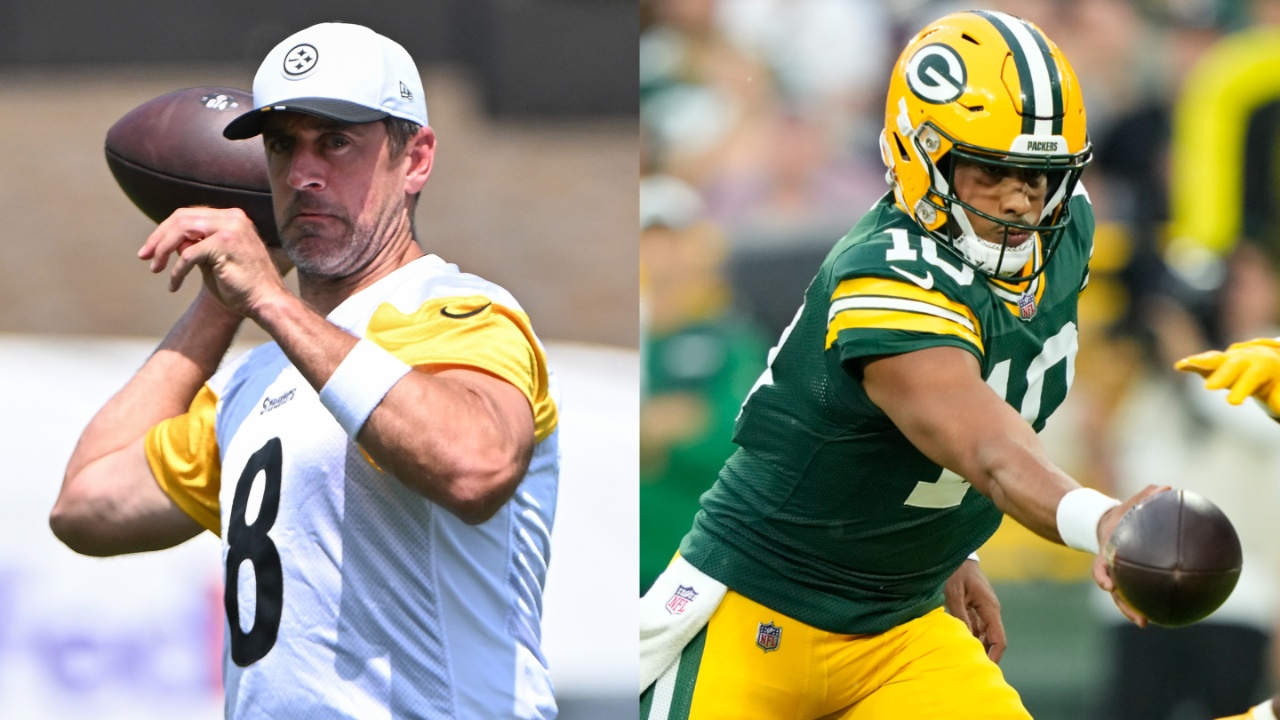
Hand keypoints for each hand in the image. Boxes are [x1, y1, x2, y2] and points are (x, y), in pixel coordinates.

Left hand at [138, 207, 289, 317]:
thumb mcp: (214, 261)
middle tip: (144, 257)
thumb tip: (172, 242)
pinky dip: (177, 271)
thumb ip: (196, 246)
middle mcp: (233, 218)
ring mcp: (230, 229)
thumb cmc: (242, 287)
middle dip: (158, 238)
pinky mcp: (225, 245)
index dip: (165, 231)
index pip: (189, 216)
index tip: (150, 250)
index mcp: (232, 218)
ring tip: (155, 268)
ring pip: (181, 231)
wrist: (266, 303)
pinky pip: (188, 255)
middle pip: (181, 219)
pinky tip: (174, 285)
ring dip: (162, 250)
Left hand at [944, 558, 1006, 661]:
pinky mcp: (976, 607)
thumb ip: (960, 616)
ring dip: (977, 645)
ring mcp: (984, 609)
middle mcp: (991, 610)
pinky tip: (960, 643)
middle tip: (970, 667)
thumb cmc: (955, 572)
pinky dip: (971, 636)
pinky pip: (977, 627)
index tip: (985, 668)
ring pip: (985, 634)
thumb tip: (966, 638)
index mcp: (990, 608)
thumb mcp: (954, 594)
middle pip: (993, 639)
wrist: (957, 555)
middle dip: (985, 653)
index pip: (999, 639)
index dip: (994, 655)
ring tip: (964, 658)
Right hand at [1091, 483, 1168, 626]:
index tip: (1108, 586)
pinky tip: (1169, 608)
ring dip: (1134, 611)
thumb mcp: (1129, 504)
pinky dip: (1150, 600)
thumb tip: (1168, 487)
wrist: (1107, 526)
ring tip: (1148, 623)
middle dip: (1125, 607)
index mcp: (1106, 554)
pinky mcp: (1129, 580)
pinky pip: (1138, 592)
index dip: (1103, 578)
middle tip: (1140, 620)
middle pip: (1115, 593)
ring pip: (1124, 599)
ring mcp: (1118, 577)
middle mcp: (1110, 570)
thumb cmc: (1122, 515)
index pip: (1100, 569)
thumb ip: (1145, 497)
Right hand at [1175, 338, 1279, 414]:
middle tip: (1210, 389)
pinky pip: (1204, 363)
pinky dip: (1192, 364)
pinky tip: (1179, 366)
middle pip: (1234, 364)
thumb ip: (1279, 402)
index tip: (1232, 403)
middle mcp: (1246, 358)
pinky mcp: (1217, 364)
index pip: (1253, 376)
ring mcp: (1230, 358)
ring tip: (1186, 363)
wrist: (1268, 365)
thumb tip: (1279, 410)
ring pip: (1217, 359)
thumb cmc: (1277, 385)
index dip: (1242, 388)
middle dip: (1222, 375)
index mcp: (1264, 365)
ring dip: (1202, 361)